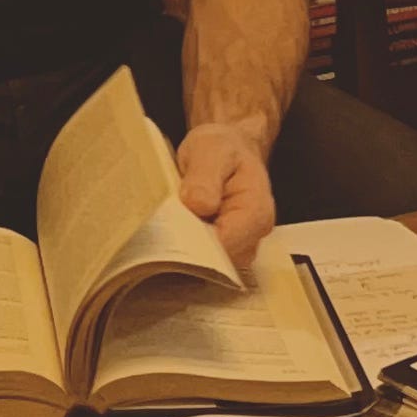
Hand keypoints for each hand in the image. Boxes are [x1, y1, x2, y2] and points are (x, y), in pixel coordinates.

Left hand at [175, 122, 276, 266]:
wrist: (228, 148)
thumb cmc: (222, 148)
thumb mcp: (210, 150)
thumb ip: (205, 177)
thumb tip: (198, 204)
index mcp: (256, 214)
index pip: (225, 246)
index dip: (195, 243)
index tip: (168, 229)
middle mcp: (252, 238)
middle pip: (216, 263)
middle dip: (186, 251)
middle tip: (159, 228)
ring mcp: (238, 248)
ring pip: (207, 268)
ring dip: (182, 254)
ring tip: (163, 228)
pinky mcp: (222, 251)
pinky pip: (201, 264)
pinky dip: (183, 253)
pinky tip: (169, 234)